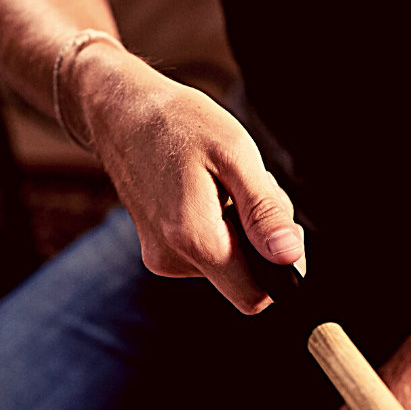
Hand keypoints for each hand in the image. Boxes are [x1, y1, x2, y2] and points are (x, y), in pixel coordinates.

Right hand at [68, 44, 304, 313]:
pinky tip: (207, 192)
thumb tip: (289, 256)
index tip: (280, 223)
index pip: (254, 296)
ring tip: (222, 183)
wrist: (121, 113)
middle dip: (259, 241)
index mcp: (193, 238)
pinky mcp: (158, 251)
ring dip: (239, 230)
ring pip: (226, 265)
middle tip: (248, 188)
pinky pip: (206, 254)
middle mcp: (172, 259)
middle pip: (243, 280)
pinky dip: (219, 228)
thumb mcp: (235, 154)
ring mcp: (161, 258)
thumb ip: (264, 211)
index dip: (280, 269)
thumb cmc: (178, 123)